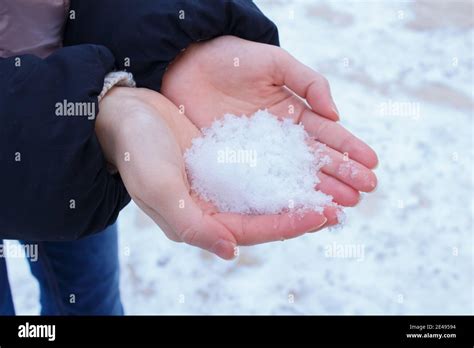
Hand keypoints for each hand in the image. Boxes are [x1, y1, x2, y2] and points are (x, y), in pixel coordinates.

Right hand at [96, 87, 336, 259]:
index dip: (287, 225)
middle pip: (265, 217)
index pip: (251, 230)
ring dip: (296, 193)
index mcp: (198, 221)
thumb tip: (231, 251)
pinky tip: (302, 166)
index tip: (321, 215)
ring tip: (329, 189)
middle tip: (338, 206)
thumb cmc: (137, 150)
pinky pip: (258, 173)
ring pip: (265, 196)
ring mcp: (218, 186)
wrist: (125, 115)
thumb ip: (191, 224)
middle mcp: (211, 208)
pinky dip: (281, 172)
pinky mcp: (222, 164)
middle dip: (301, 213)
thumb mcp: (158, 186)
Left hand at [162, 36, 377, 208]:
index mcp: (294, 113)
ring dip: (320, 190)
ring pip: (295, 175)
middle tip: (364, 193)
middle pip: (316, 160)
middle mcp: (281, 138)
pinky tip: (300, 208)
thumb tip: (336, 114)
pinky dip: (282, 196)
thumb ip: (309, 83)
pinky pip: (262, 182)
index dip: (350, 149)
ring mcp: (260, 154)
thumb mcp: (276, 63)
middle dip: (342, 176)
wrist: (188, 65)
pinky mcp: (236, 164)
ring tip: (344, 206)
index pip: (328, 135)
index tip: (372, 165)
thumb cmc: (233, 58)